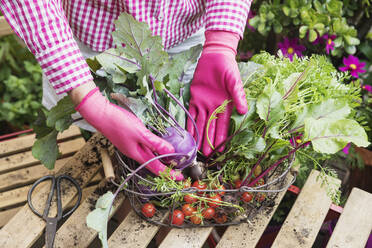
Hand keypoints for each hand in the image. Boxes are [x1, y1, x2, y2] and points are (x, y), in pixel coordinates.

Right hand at [72, 85, 183, 179]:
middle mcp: (134, 153)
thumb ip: (155, 143)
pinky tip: (158, 147)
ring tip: (173, 162)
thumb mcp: (139, 132)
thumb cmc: (118, 123)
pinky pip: (145, 150)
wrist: (100, 114)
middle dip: (167, 170)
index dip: (169, 174)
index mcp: (137, 154)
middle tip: (179, 171)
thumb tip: (171, 152)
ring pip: (149, 158)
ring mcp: (131, 147)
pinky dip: (154, 151)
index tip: (181, 177)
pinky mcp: (130, 140)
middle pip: (153, 166)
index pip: (157, 169)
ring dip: (161, 161)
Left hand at [187, 31, 247, 155]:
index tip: (220, 150)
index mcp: (226, 106)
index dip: (221, 138)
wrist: (215, 57)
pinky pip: (191, 113)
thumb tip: (243, 111)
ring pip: (200, 123)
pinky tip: (187, 133)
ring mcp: (204, 104)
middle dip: (208, 141)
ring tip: (196, 149)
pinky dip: (189, 123)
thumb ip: (239, 96)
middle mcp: (215, 108)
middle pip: (211, 128)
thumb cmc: (228, 68)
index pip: (223, 126)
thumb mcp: (235, 82)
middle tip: (206, 155)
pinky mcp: (194, 98)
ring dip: (199, 136)